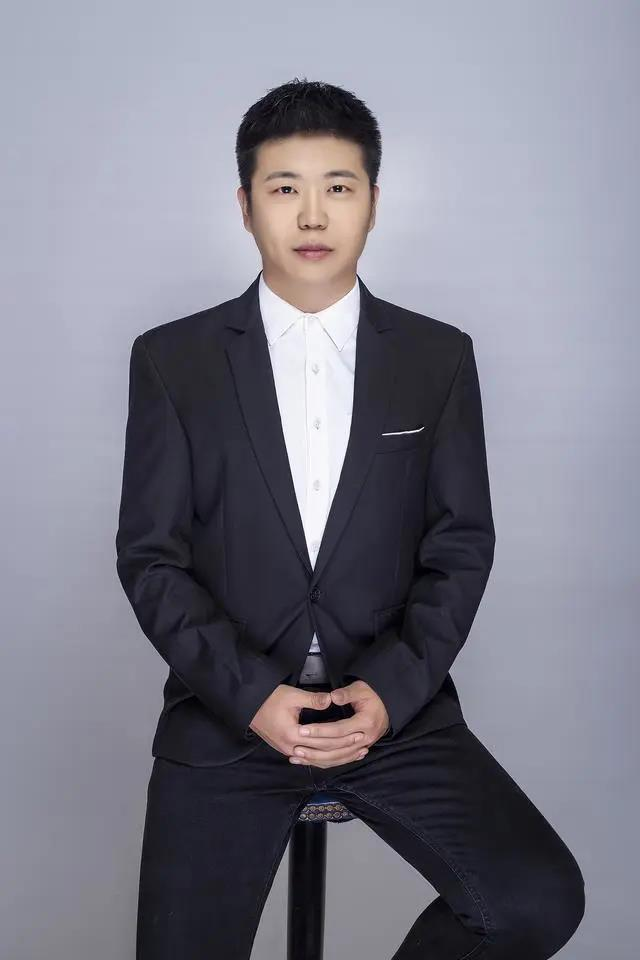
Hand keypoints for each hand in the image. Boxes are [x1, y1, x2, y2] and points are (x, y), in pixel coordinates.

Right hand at [248, 683, 372, 767]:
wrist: (249, 706)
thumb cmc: (269, 698)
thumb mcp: (292, 695)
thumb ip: (313, 700)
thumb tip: (332, 700)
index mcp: (293, 735)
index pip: (324, 740)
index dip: (343, 737)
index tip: (359, 732)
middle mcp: (291, 748)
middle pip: (323, 753)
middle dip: (345, 749)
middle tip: (364, 744)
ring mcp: (288, 751)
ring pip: (317, 760)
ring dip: (337, 757)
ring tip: (355, 753)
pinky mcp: (287, 750)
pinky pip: (310, 758)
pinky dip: (324, 758)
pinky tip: (335, 755)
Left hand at [286, 679, 389, 768]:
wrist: (386, 708)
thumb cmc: (371, 696)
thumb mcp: (361, 689)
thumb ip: (346, 694)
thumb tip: (331, 697)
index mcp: (366, 723)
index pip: (339, 730)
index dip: (320, 730)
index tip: (302, 729)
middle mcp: (365, 739)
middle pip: (336, 747)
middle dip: (314, 747)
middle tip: (295, 745)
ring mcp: (362, 747)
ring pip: (337, 758)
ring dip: (316, 759)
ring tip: (297, 756)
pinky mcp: (357, 752)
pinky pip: (339, 760)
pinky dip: (323, 762)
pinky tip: (308, 761)